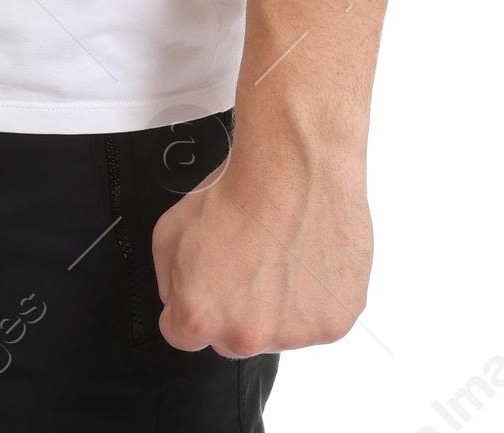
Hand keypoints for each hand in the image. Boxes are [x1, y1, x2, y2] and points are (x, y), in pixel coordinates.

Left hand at [152, 143, 372, 356]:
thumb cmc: (242, 189)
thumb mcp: (169, 226)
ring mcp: (294, 334)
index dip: (194, 300)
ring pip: (280, 330)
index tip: (208, 281)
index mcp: (201, 316)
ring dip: (279, 303)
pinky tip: (308, 258)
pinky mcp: (335, 322)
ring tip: (283, 253)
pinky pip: (319, 319)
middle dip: (237, 306)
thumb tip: (178, 297)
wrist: (295, 166)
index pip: (184, 334)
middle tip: (249, 259)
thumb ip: (168, 277)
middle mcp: (247, 335)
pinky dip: (315, 296)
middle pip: (234, 336)